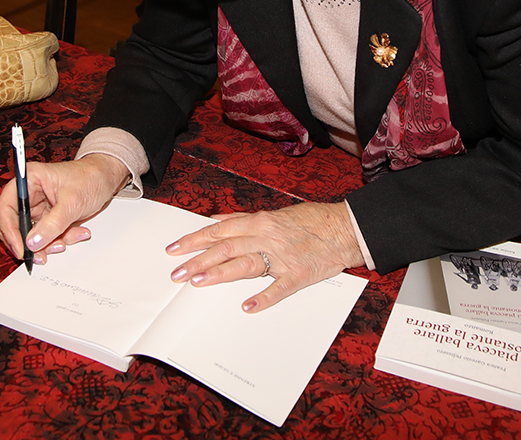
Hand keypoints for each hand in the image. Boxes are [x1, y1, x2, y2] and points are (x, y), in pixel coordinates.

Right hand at [0, 153, 129, 264]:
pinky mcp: (48, 217)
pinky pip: (46, 235)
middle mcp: (29, 193)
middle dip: (28, 242)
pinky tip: (77, 232)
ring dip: (48, 243)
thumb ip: (52, 224)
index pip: (5, 207)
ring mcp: (38, 207)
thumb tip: (32, 243)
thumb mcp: (72, 202)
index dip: (9, 230)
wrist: (107, 179)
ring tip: (67, 240)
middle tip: (41, 256)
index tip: (21, 248)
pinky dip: (60, 239)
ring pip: (30, 234)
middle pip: (14, 224)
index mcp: (29, 180)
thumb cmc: (91, 178)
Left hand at [164, 202, 363, 312]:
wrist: (344, 229)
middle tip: (176, 273)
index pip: (220, 230)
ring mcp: (282, 258)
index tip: (175, 249)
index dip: (195, 239)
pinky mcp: (298, 276)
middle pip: (226, 248)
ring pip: (245, 265)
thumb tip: (217, 221)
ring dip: (219, 274)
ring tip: (197, 282)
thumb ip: (244, 219)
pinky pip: (278, 288)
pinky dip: (263, 297)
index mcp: (261, 221)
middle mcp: (268, 237)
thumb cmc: (311, 221)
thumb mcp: (275, 213)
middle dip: (198, 260)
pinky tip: (247, 307)